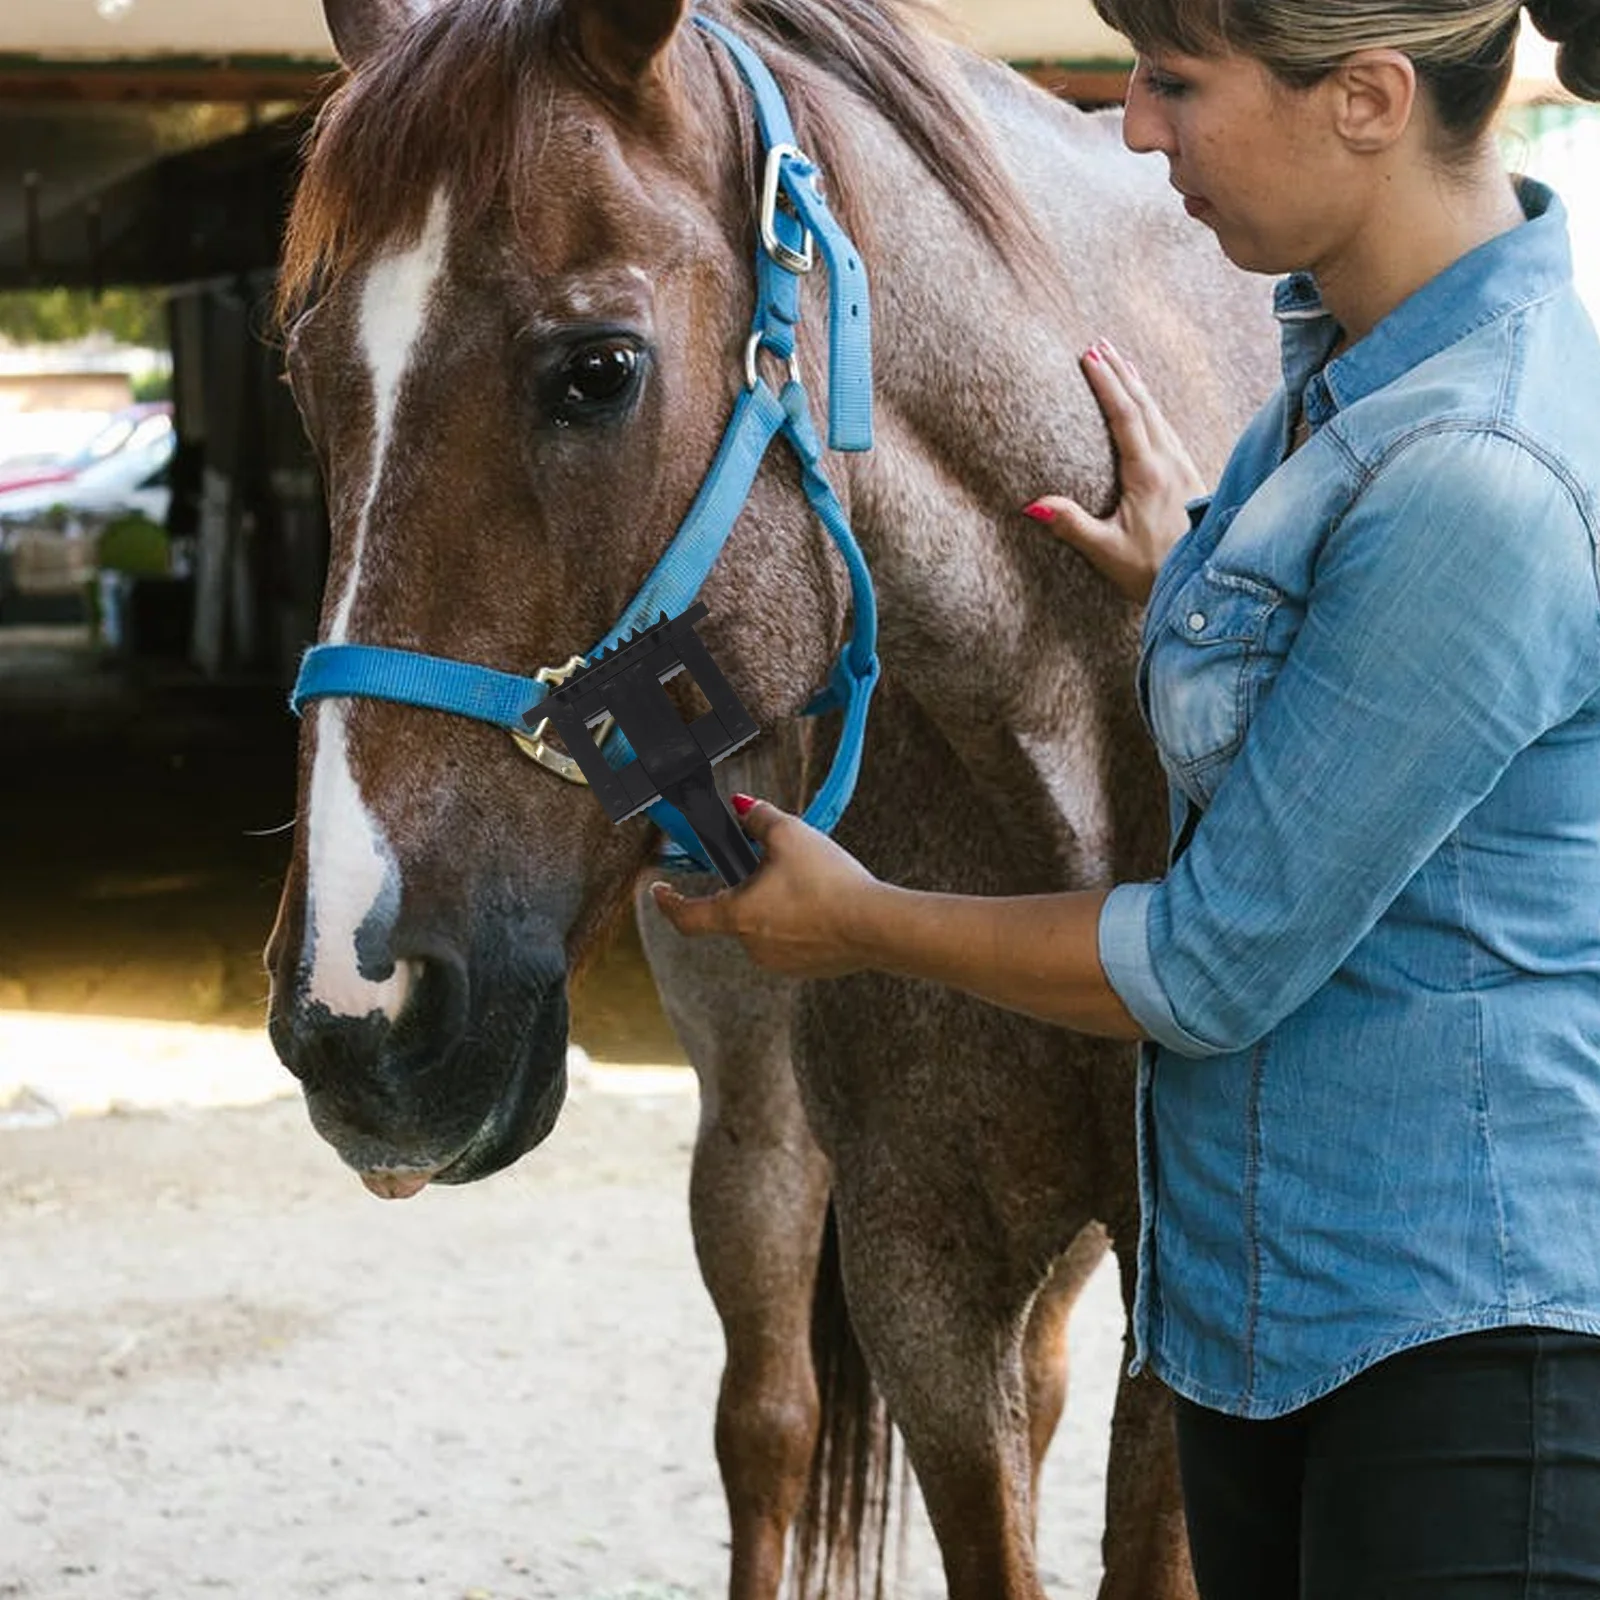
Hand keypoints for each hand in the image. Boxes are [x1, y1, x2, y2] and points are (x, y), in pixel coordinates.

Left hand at [649, 797, 883, 978]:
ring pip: (766, 927)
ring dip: (777, 907)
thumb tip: (741, 807)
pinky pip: (793, 942)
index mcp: (737, 916)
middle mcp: (752, 946)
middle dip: (749, 889)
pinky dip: (801, 923)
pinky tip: (826, 906)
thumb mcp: (789, 834)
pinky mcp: (808, 969)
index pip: (686, 917)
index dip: (668, 902)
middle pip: (736, 913)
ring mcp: (781, 963)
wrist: (875, 925)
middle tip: (774, 865)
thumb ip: (757, 818)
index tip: (659, 891)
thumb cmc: (827, 881)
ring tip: (810, 883)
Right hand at [1025, 338, 1205, 603]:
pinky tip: (1147, 406)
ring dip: (1137, 384)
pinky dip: (1152, 406)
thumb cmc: (1152, 572)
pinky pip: (1167, 427)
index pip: (1125, 416)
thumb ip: (1071, 525)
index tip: (1088, 356)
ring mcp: (1183, 466)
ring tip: (1120, 361)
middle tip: (1098, 344)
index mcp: (1148, 473)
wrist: (1204, 582)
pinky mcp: (1189, 476)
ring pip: (1159, 413)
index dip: (1106, 383)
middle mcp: (1169, 462)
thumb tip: (1032, 504)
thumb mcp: (1107, 552)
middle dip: (1121, 371)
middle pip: (1144, 404)